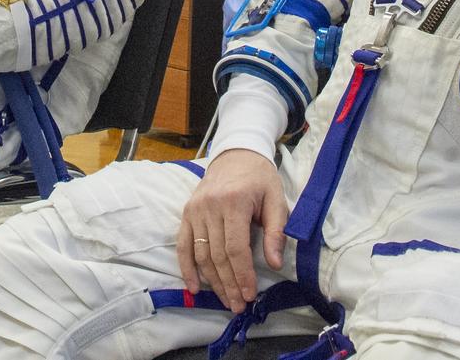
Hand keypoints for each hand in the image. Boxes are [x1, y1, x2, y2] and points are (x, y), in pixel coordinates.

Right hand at [176, 148, 287, 313]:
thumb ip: (276, 231)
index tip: (250, 295)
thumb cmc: (260, 178)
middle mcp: (210, 207)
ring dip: (212, 281)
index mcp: (234, 202)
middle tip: (238, 305)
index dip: (242, 274)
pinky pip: (182, 245)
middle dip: (229, 284)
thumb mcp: (276, 200)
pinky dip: (186, 268)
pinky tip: (194, 287)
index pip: (236, 248)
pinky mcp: (186, 213)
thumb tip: (275, 263)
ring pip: (201, 254)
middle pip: (217, 255)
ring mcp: (195, 210)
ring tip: (225, 300)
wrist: (236, 154)